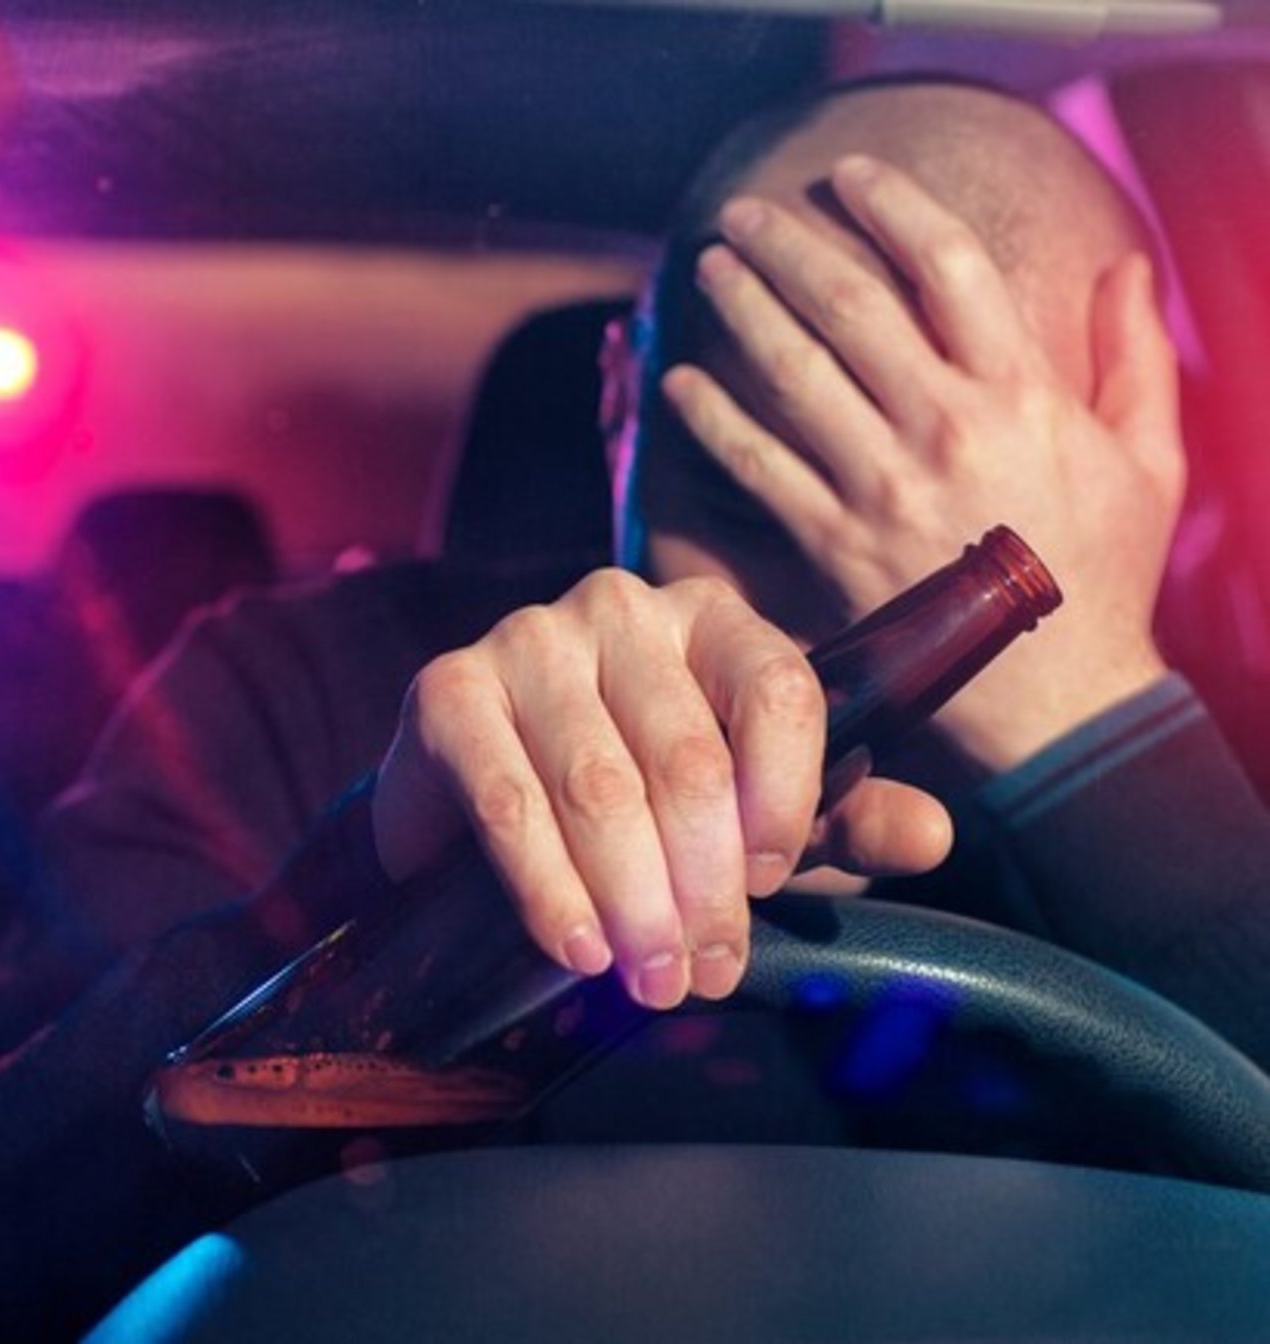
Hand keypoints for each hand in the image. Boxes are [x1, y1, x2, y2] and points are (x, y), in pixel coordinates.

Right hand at [372, 569, 952, 1008]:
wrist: (474, 812)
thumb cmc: (633, 807)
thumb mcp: (750, 818)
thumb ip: (842, 820)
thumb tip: (933, 837)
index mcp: (712, 622)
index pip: (777, 687)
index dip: (785, 798)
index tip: (769, 884)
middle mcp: (621, 609)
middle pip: (686, 757)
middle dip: (703, 887)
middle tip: (702, 974)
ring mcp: (528, 640)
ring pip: (598, 786)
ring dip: (631, 902)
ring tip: (646, 979)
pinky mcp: (448, 690)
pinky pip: (508, 799)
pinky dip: (547, 886)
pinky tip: (574, 945)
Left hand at [661, 154, 1184, 769]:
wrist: (1058, 699)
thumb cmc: (1103, 574)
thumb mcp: (1149, 461)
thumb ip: (1133, 360)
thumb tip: (1126, 267)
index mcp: (1023, 397)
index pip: (949, 268)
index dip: (892, 206)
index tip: (848, 174)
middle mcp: (946, 431)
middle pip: (852, 307)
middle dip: (789, 248)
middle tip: (743, 212)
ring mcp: (884, 490)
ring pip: (796, 377)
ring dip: (743, 313)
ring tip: (707, 269)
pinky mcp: (835, 547)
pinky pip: (759, 469)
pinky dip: (714, 421)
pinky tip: (680, 383)